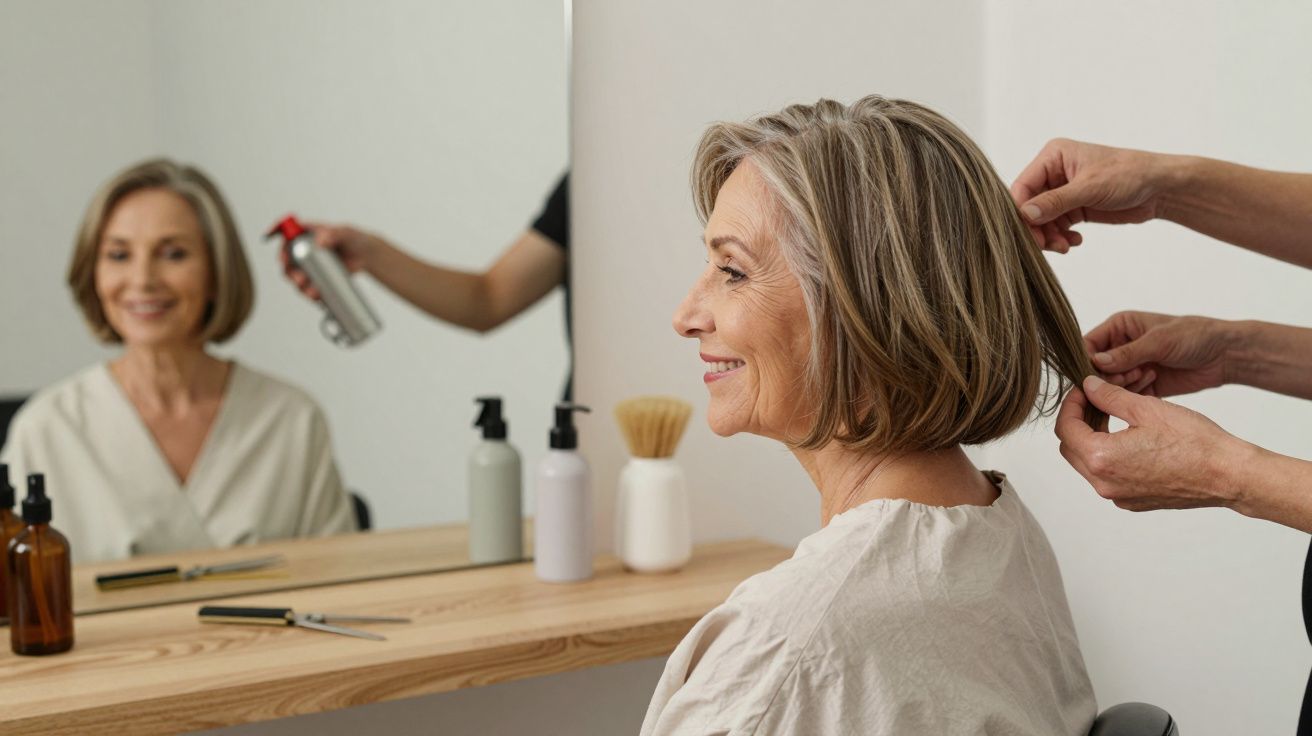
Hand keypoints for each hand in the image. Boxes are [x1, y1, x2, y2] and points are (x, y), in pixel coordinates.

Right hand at [279, 222, 384, 300]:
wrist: (365, 255)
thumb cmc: (354, 239)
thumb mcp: (345, 233)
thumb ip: (333, 234)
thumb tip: (320, 242)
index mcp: (306, 233)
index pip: (285, 232)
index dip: (274, 236)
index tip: (277, 252)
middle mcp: (303, 248)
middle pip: (287, 261)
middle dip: (290, 274)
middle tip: (301, 281)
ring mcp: (309, 264)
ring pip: (296, 277)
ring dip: (300, 288)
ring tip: (314, 294)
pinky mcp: (317, 276)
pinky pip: (308, 286)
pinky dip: (310, 294)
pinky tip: (317, 299)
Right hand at [1009, 139, 1170, 252]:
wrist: (1159, 188)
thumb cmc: (1129, 174)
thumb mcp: (1090, 187)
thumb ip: (1055, 201)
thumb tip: (1025, 213)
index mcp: (1053, 157)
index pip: (1023, 185)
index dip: (1021, 210)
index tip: (1027, 232)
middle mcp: (1054, 173)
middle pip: (1029, 206)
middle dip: (1037, 228)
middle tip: (1047, 246)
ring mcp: (1062, 192)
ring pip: (1041, 220)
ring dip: (1050, 237)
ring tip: (1065, 246)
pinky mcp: (1073, 208)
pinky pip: (1055, 227)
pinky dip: (1061, 238)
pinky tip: (1075, 241)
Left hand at [1056, 376, 1247, 511]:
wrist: (1228, 475)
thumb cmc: (1195, 441)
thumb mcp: (1147, 408)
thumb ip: (1109, 397)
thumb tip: (1088, 386)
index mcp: (1102, 459)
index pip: (1065, 429)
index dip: (1070, 405)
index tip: (1082, 390)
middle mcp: (1104, 484)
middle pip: (1071, 448)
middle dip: (1077, 421)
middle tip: (1093, 400)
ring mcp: (1118, 496)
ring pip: (1087, 463)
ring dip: (1091, 438)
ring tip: (1110, 414)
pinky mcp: (1132, 501)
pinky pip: (1107, 476)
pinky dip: (1107, 455)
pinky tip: (1126, 436)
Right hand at [1084, 311, 1233, 397]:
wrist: (1225, 355)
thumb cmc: (1194, 336)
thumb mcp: (1159, 341)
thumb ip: (1127, 353)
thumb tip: (1096, 363)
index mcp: (1120, 327)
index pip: (1089, 344)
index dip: (1088, 359)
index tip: (1095, 372)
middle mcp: (1121, 347)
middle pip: (1096, 367)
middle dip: (1108, 375)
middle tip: (1128, 376)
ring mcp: (1131, 367)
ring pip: (1110, 384)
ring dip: (1124, 384)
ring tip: (1147, 375)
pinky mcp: (1143, 385)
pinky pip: (1126, 395)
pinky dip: (1135, 394)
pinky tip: (1153, 382)